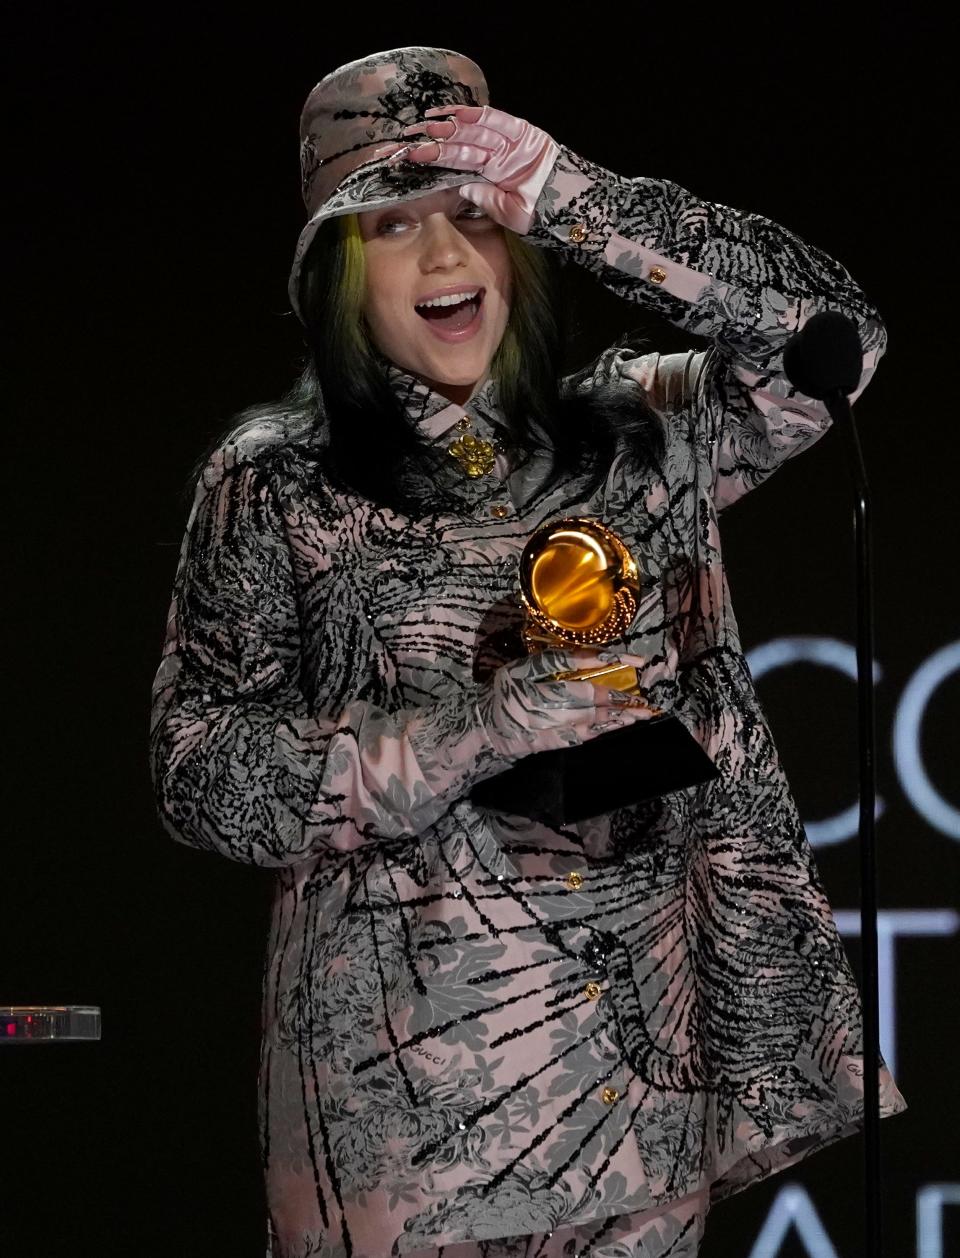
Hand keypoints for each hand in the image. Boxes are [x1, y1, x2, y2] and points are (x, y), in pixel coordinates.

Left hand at [375, 105, 559, 234]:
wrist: (572, 212)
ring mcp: (511, 143)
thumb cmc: (542, 217)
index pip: (458, 162)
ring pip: (474, 131)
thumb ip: (483, 197)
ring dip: (450, 126)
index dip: (435, 157)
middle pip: (461, 143)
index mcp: (492, 175)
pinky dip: (477, 117)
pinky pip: (497, 121)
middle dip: (436, 139)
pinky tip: (455, 115)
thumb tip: (460, 187)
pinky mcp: (525, 134)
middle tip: (410, 136)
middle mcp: (499, 156)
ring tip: (426, 123)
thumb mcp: (505, 213)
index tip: (412, 155)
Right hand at [477, 648, 655, 761]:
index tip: (635, 664)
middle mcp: (548, 709)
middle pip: (592, 704)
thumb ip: (552, 662)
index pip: (580, 674)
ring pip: (591, 723)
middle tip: (644, 701)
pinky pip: (583, 737)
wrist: (483, 729)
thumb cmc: (502, 692)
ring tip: (639, 715)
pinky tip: (617, 726)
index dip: (610, 668)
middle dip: (620, 702)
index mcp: (539, 686)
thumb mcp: (521, 669)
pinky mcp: (553, 744)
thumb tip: (586, 657)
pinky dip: (602, 731)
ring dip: (617, 719)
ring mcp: (552, 729)